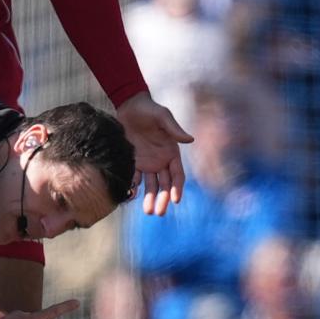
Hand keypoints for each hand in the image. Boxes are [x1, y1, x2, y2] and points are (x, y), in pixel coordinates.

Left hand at [116, 93, 192, 216]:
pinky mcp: (133, 162)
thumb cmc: (149, 109)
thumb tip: (190, 140)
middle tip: (159, 212)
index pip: (177, 175)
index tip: (176, 200)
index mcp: (172, 153)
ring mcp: (147, 163)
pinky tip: (132, 196)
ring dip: (150, 199)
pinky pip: (134, 178)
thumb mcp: (162, 117)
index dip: (177, 188)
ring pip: (151, 186)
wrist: (129, 106)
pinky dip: (133, 187)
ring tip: (148, 211)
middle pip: (165, 185)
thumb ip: (174, 129)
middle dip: (163, 199)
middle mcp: (161, 161)